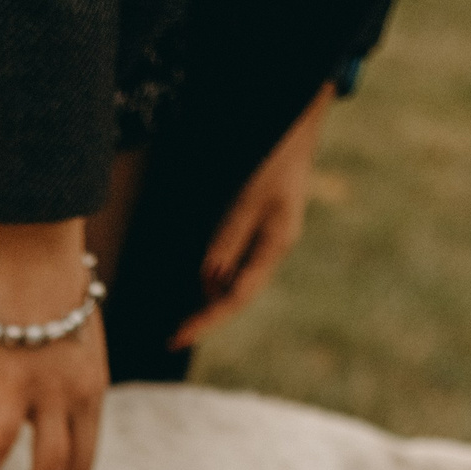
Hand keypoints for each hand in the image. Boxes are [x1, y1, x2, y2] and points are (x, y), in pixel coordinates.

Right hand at [0, 219, 106, 469]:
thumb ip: (60, 368)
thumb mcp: (70, 334)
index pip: (88, 451)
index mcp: (92, 387)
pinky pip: (2, 436)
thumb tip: (41, 384)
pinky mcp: (17, 383)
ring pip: (50, 462)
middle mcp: (79, 397)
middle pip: (76, 466)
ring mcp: (50, 393)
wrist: (43, 252)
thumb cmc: (50, 282)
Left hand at [172, 84, 333, 349]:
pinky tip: (199, 277)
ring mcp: (265, 242)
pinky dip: (213, 270)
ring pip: (231, 279)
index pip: (236, 297)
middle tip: (175, 333)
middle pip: (234, 294)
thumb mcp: (249, 198)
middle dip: (205, 313)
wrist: (296, 130)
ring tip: (185, 308)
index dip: (207, 320)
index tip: (178, 338)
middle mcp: (271, 251)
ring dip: (208, 293)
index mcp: (274, 247)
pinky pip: (231, 260)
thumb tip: (208, 279)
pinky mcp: (257, 230)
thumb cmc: (275, 159)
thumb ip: (228, 238)